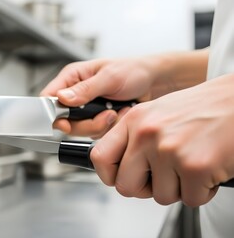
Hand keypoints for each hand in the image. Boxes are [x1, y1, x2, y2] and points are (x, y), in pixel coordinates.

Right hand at [40, 57, 159, 137]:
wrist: (156, 83)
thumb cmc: (134, 71)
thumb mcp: (109, 77)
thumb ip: (85, 89)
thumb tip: (63, 98)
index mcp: (72, 78)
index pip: (49, 98)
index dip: (52, 113)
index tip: (64, 123)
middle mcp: (75, 94)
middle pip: (64, 120)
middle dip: (85, 123)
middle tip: (104, 115)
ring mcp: (86, 109)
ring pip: (80, 129)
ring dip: (100, 125)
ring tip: (115, 112)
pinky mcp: (96, 120)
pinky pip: (95, 133)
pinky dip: (109, 128)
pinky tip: (119, 115)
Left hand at [92, 74, 233, 206]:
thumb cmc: (203, 108)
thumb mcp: (158, 113)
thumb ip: (135, 137)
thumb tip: (120, 165)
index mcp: (134, 120)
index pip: (100, 157)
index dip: (109, 176)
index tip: (120, 178)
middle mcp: (146, 134)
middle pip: (125, 186)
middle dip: (145, 189)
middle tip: (163, 178)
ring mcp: (169, 150)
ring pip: (160, 196)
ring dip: (178, 188)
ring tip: (192, 165)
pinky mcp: (194, 166)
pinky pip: (190, 199)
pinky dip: (202, 191)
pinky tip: (209, 169)